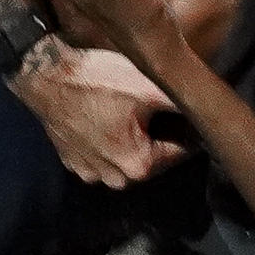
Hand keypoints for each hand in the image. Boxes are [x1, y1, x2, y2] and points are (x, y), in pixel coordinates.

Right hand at [12, 39, 182, 188]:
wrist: (46, 76)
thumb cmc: (97, 80)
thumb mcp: (148, 86)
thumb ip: (182, 101)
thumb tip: (208, 110)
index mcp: (139, 165)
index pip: (179, 151)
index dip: (187, 129)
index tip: (186, 113)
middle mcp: (114, 178)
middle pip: (152, 157)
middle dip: (157, 136)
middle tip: (155, 107)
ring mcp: (89, 172)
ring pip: (125, 158)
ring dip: (131, 140)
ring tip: (129, 111)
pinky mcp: (71, 161)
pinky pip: (99, 156)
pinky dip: (106, 141)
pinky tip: (105, 117)